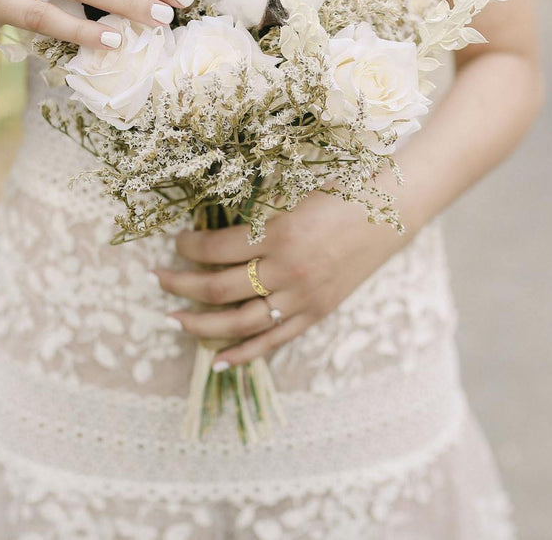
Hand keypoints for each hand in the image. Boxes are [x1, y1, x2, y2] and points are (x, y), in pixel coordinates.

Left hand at [154, 193, 415, 369]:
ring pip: (241, 322)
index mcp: (278, 231)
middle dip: (182, 285)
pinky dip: (244, 354)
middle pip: (219, 289)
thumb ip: (254, 211)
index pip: (215, 249)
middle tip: (159, 278)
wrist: (392, 211)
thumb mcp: (292, 192)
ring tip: (176, 320)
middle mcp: (287, 270)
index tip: (177, 240)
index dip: (188, 246)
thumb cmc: (340, 190)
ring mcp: (303, 297)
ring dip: (202, 324)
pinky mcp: (317, 313)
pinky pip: (273, 341)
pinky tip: (217, 361)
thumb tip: (210, 224)